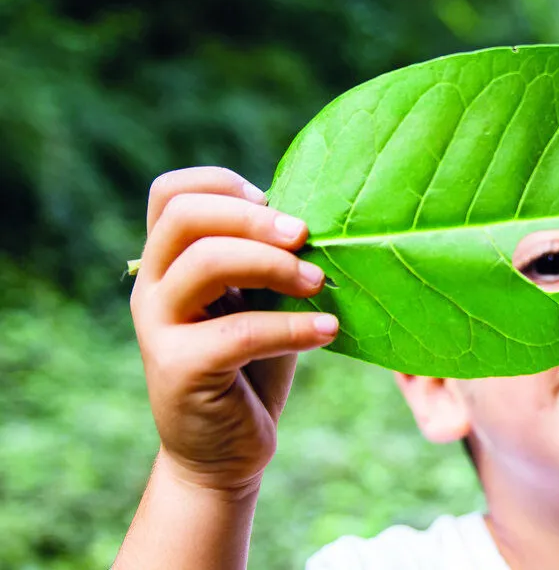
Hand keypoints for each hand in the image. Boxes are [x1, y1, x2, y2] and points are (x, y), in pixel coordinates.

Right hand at [130, 167, 337, 493]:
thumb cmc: (251, 368)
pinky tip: (328, 331)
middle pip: (186, 217)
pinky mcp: (179, 369)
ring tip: (319, 283)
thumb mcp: (259, 303)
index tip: (274, 201)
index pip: (171, 193)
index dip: (222, 183)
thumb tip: (318, 220)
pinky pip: (239, 331)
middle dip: (254, 218)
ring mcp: (158, 327)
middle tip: (305, 236)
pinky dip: (292, 327)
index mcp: (169, 263)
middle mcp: (153, 288)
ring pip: (206, 262)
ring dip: (275, 265)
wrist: (225, 453)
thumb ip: (267, 262)